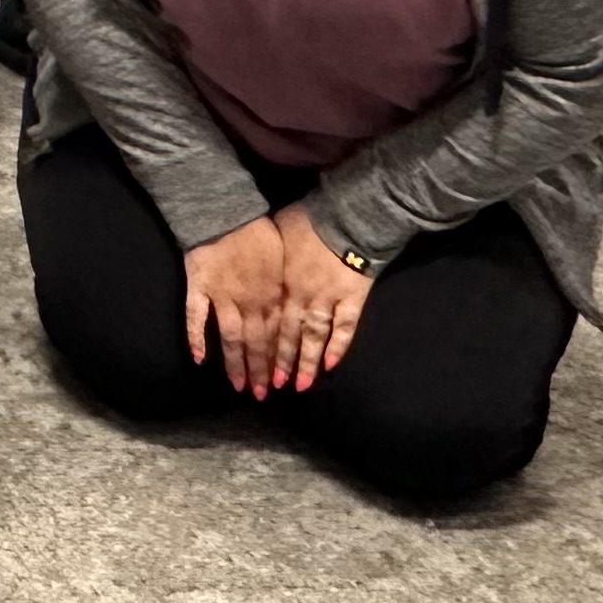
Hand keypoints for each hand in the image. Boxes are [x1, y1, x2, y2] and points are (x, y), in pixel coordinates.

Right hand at [180, 213, 292, 397]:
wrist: (224, 212)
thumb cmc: (258, 231)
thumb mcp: (284, 259)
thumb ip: (286, 287)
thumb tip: (297, 306)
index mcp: (273, 296)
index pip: (278, 337)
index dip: (279, 361)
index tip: (282, 382)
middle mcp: (250, 303)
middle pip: (256, 344)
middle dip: (259, 371)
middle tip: (260, 395)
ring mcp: (222, 297)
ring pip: (230, 338)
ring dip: (235, 364)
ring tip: (237, 386)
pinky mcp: (199, 288)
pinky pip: (196, 318)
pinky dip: (196, 338)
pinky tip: (199, 359)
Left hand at [264, 203, 375, 392]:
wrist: (346, 217)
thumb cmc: (307, 220)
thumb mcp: (275, 232)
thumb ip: (267, 256)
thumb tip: (253, 261)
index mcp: (279, 282)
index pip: (266, 320)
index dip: (258, 343)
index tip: (249, 364)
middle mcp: (300, 296)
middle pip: (287, 335)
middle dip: (278, 362)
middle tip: (270, 386)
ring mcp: (328, 300)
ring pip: (313, 338)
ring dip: (306, 363)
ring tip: (299, 386)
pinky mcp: (353, 300)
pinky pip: (345, 329)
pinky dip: (338, 347)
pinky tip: (330, 366)